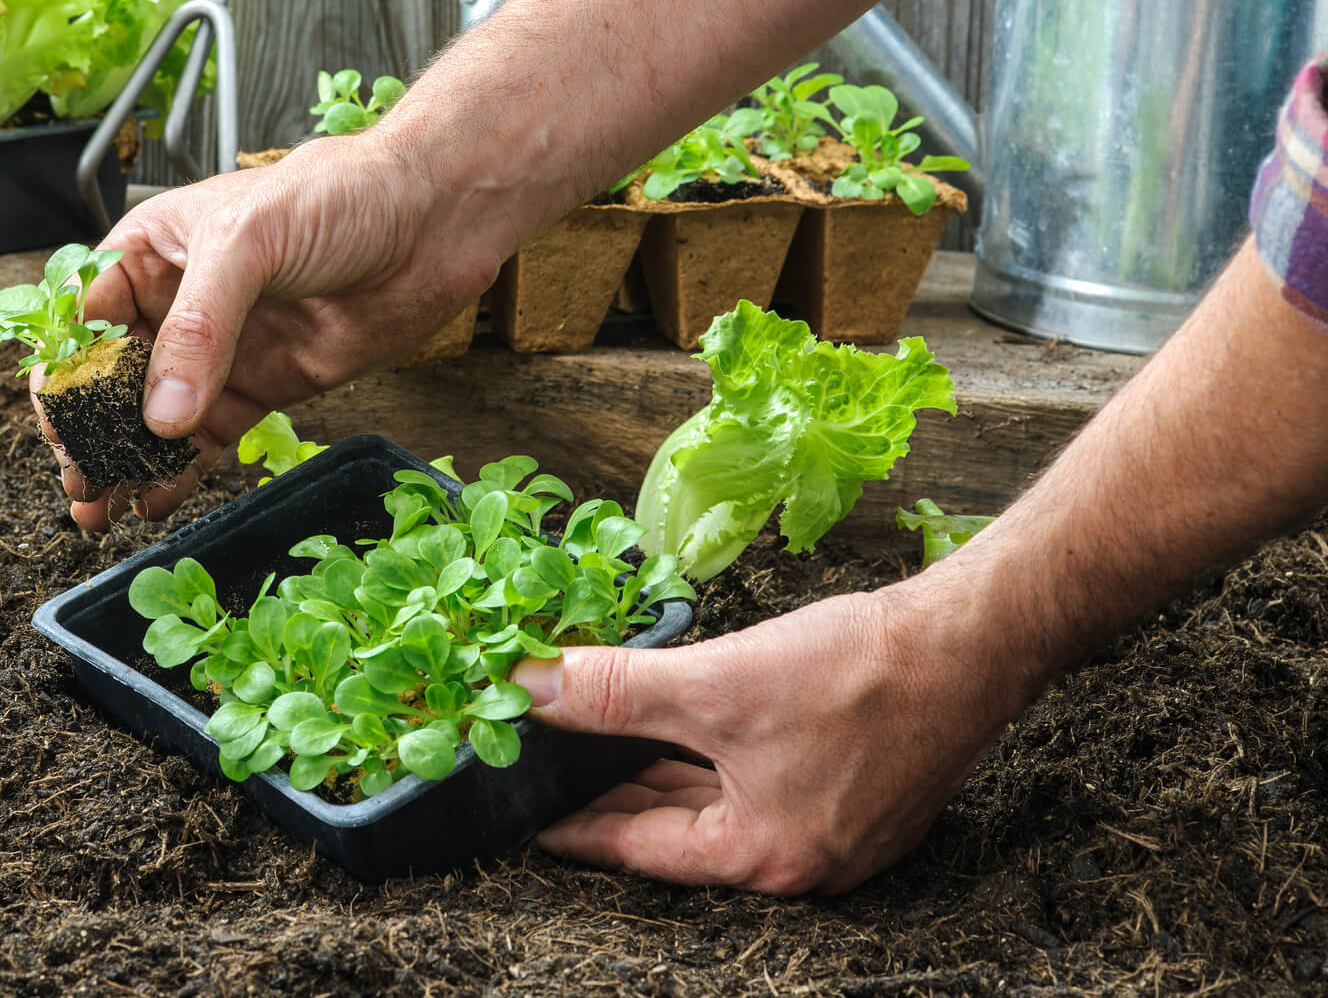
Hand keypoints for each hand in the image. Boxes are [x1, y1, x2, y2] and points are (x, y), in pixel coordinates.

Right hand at [41, 133, 503, 529]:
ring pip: (154, 417)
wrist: (433, 219)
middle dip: (88, 431)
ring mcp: (221, 350)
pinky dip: (179, 473)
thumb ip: (200, 327)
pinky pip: (207, 438)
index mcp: (153, 250)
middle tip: (78, 479)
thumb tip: (161, 412)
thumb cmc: (339, 195)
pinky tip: (154, 502)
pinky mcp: (263, 386)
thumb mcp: (250, 243)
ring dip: (125, 461)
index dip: (64, 372)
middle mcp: (178, 303)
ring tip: (99, 506)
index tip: (59, 424)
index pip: (85, 317)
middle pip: (111, 378)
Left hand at [511, 564, 1031, 893]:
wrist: (973, 640)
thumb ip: (614, 693)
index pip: (640, 848)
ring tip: (602, 748)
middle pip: (679, 832)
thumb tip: (529, 689)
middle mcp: (802, 860)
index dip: (577, 826)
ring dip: (663, 773)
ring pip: (721, 805)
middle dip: (614, 796)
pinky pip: (760, 784)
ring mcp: (836, 830)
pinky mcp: (859, 790)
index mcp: (764, 856)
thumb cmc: (858, 673)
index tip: (527, 814)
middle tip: (552, 773)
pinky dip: (713, 759)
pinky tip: (682, 726)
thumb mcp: (715, 685)